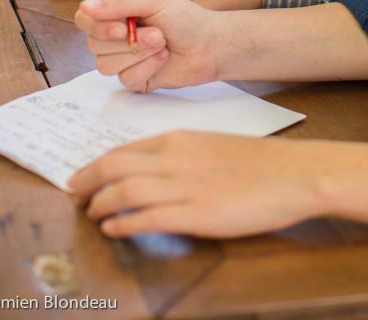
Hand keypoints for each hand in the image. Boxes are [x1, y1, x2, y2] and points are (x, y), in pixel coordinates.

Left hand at [69, 131, 326, 238]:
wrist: (292, 173)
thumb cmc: (257, 161)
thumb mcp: (211, 145)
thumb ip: (180, 154)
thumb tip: (150, 168)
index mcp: (178, 139)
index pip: (123, 150)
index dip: (95, 166)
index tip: (82, 177)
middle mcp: (174, 159)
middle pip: (113, 166)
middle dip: (86, 182)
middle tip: (75, 195)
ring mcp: (184, 187)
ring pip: (123, 191)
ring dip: (99, 204)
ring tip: (91, 214)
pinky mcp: (196, 215)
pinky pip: (147, 219)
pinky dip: (122, 224)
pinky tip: (113, 229)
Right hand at [74, 0, 219, 90]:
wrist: (210, 44)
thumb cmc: (185, 18)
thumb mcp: (153, 0)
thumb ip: (119, 3)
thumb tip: (85, 7)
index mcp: (116, 12)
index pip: (85, 19)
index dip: (97, 25)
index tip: (121, 27)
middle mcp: (115, 36)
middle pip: (93, 43)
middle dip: (127, 40)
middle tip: (157, 33)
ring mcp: (123, 59)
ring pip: (105, 64)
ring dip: (138, 53)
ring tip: (162, 42)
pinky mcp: (134, 78)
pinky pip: (125, 78)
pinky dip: (147, 67)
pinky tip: (163, 59)